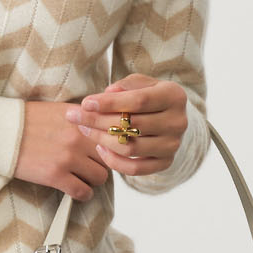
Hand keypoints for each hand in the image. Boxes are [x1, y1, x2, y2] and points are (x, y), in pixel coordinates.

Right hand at [14, 99, 115, 201]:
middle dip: (102, 163)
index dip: (111, 145)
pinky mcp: (56, 175)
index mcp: (81, 119)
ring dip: (93, 179)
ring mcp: (68, 157)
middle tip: (91, 166)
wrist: (1, 132)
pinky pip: (82, 191)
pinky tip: (77, 190)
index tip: (105, 151)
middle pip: (109, 157)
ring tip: (82, 178)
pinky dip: (82, 194)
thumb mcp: (60, 109)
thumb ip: (83, 118)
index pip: (111, 135)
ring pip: (100, 177)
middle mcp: (78, 137)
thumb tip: (101, 125)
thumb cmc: (27, 120)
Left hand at [64, 74, 189, 179]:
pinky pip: (135, 169)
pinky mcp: (166, 163)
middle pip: (132, 125)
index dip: (110, 103)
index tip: (85, 103)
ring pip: (130, 148)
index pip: (139, 101)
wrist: (168, 118)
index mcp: (174, 96)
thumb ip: (125, 85)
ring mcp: (172, 145)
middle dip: (98, 121)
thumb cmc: (148, 96)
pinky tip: (100, 148)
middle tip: (74, 117)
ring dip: (102, 140)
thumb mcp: (141, 83)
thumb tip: (107, 93)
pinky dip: (113, 161)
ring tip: (85, 130)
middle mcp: (178, 122)